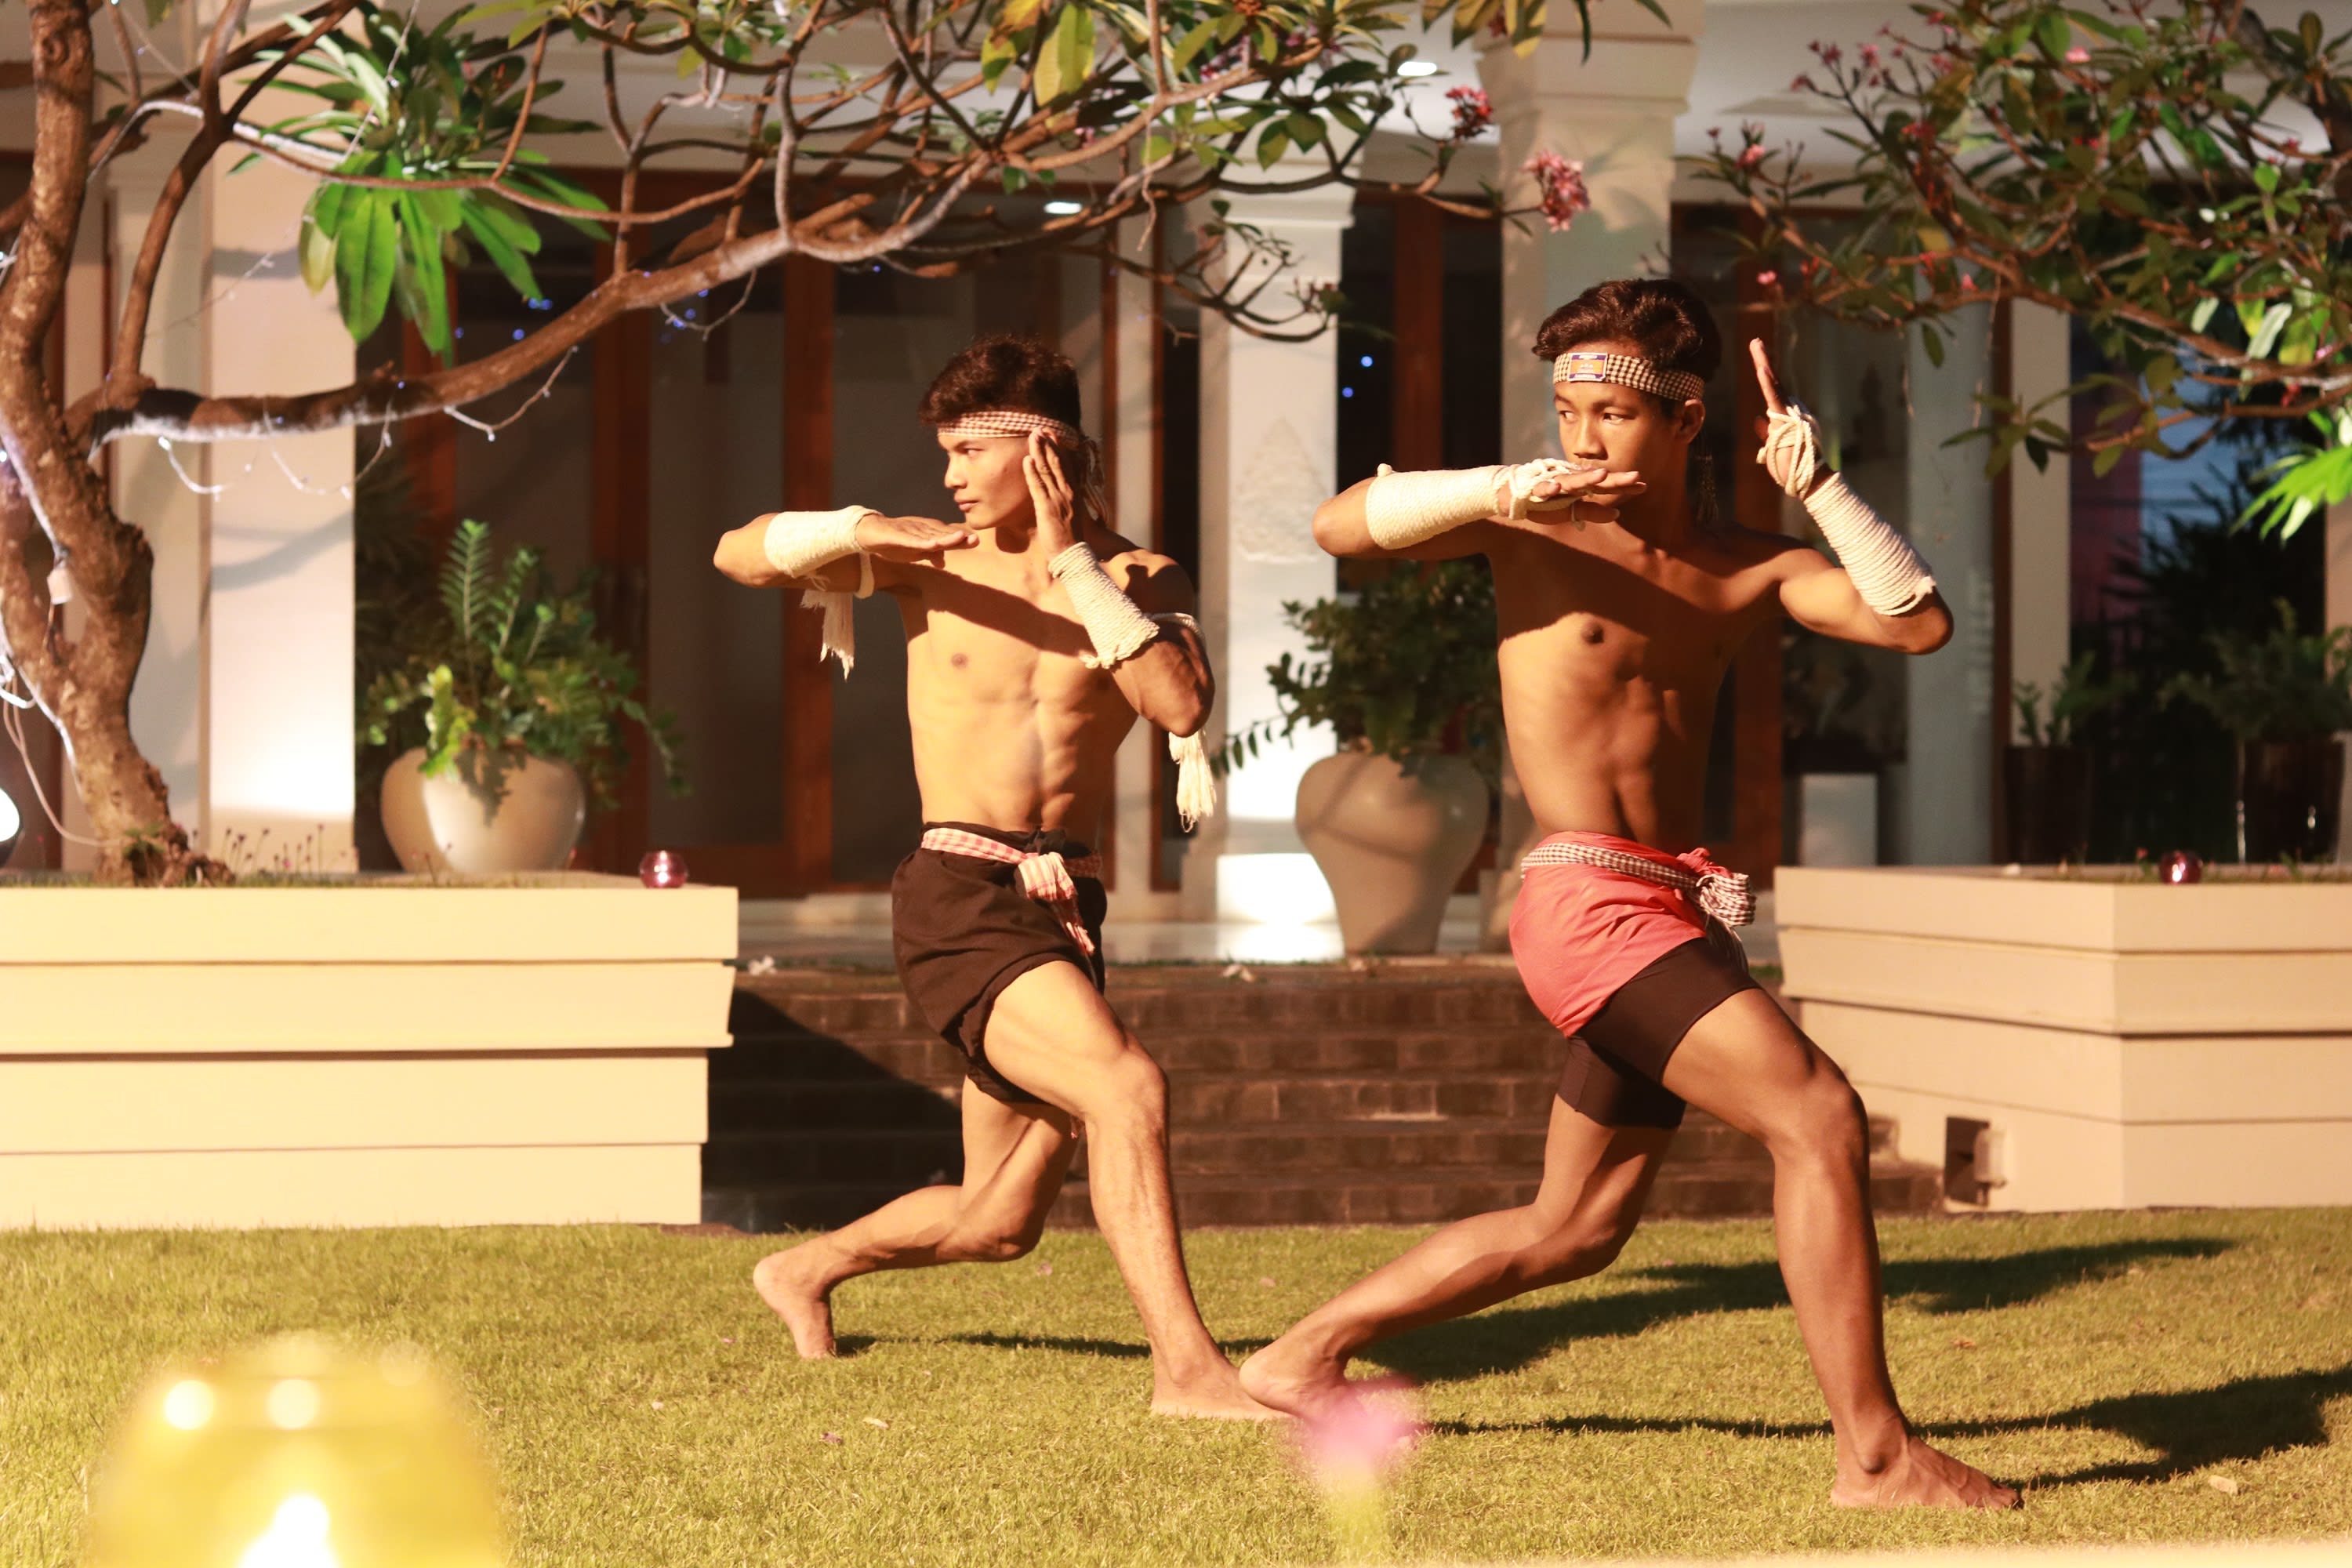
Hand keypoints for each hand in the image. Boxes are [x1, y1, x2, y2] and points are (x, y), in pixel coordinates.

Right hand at [853, 512, 976, 563]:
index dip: (960, 539)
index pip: (946, 536)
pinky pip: (909, 540)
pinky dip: (920, 542)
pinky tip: (931, 544)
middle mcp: (919, 529)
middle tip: (975, 539)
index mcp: (925, 532)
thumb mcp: (913, 552)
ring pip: (928, 535)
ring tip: (960, 538)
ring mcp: (908, 531)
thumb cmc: (893, 541)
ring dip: (944, 537)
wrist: (867, 532)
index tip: (976, 541)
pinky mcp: (895, 536)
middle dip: (958, 536)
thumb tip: (943, 562)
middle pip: (941, 533)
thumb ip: (929, 554)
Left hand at [1024, 431, 1078, 552]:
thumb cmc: (1070, 538)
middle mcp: (1068, 492)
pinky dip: (1033, 472)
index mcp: (1074, 493)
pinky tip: (1028, 459)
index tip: (1053, 434)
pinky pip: (1038, 487)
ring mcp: (1058, 499)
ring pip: (1048, 470)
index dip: (1059, 449)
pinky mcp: (1047, 508)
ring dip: (1040, 451)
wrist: (1073, 555)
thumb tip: (1062, 493)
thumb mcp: (1072, 514)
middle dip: (1049, 444)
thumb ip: (1067, 500)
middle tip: (1041, 428)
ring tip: (1034, 435)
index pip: (1066, 466)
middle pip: (1058, 463)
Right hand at [1506, 462, 1646, 530]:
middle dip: (1613, 479)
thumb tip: (1617, 514)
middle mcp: (1569, 482)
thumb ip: (1592, 512)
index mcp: (1579, 487)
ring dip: (1585, 478)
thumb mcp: (1570, 511)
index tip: (1643, 486)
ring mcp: (1553, 484)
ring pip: (1570, 481)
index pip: (1605, 486)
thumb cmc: (1544, 503)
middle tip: (1635, 476)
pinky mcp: (1535, 489)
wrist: (1512, 494)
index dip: (1623, 486)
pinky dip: (1548, 488)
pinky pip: (1542, 489)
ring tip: (1602, 476)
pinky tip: (1556, 489)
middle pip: (1594, 480)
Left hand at [1749, 337, 1825, 497]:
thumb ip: (1767, 433)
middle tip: (1755, 341)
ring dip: (1764, 364)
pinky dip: (1768, 383)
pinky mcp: (1786, 420)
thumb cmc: (1792, 467)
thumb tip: (1758, 420)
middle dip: (1763, 359)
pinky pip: (1775, 399)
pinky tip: (1762, 369)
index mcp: (1785, 415)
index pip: (1773, 391)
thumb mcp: (1774, 447)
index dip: (1765, 372)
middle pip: (1774, 381)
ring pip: (1774, 385)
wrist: (1808, 479)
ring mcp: (1789, 412)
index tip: (1758, 355)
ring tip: (1756, 345)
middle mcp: (1790, 409)